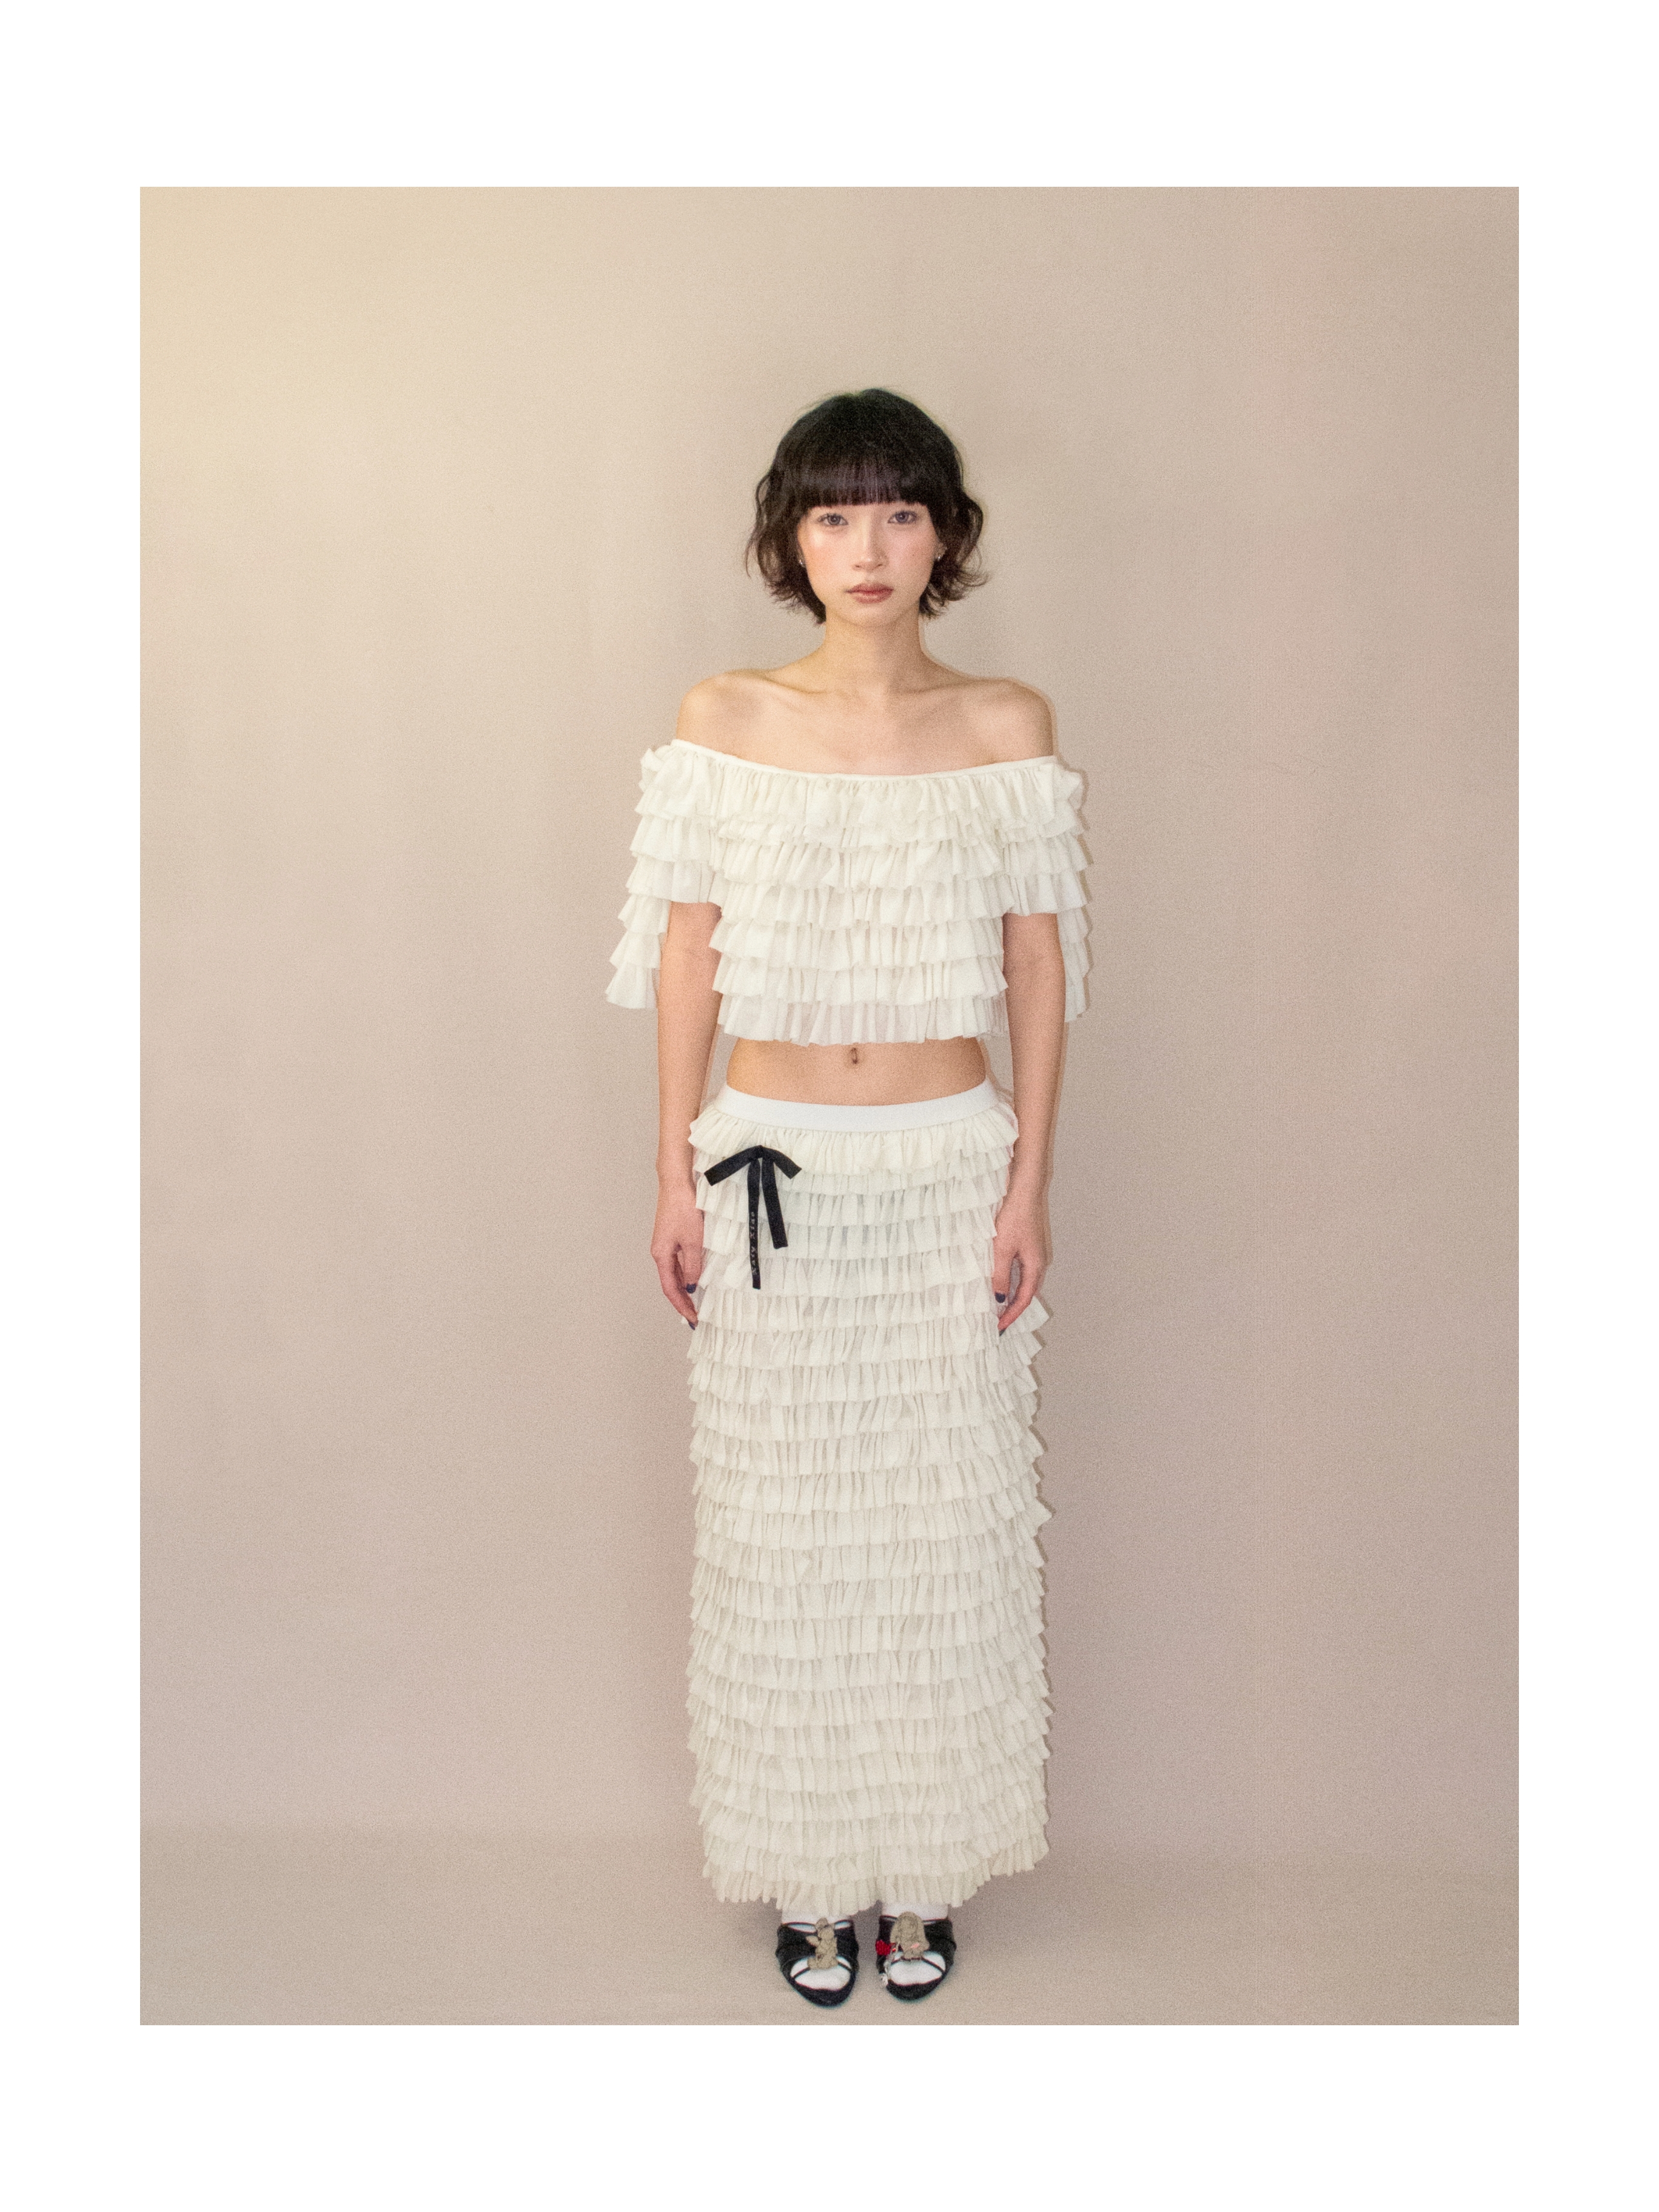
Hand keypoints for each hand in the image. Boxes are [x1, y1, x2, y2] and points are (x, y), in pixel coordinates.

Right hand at [652, 1187, 705, 1325]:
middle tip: (696, 1315)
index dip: (681, 1305)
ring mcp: (667, 1242)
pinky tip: (698, 1275)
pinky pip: (680, 1259)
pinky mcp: (674, 1234)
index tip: (693, 1318)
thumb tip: (692, 1284)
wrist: (678, 1182)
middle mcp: (661, 1251)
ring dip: (685, 1287)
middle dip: (683, 1300)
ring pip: (675, 1271)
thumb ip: (693, 1265)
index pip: (670, 1288)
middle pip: (671, 1282)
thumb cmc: (683, 1208)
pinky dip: (688, 1271)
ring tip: (698, 1300)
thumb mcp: (693, 1241)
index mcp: (661, 1255)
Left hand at [991, 1185, 1049, 1331]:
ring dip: (1014, 1296)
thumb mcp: (1002, 1250)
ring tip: (999, 1307)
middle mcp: (1040, 1263)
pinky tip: (1003, 1281)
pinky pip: (1024, 1271)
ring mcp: (1037, 1253)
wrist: (1026, 1190)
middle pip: (1027, 1294)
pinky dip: (1014, 1282)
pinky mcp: (1031, 1245)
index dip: (1011, 1316)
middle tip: (998, 1322)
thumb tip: (999, 1299)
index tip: (999, 1328)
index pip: (1024, 1300)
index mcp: (1036, 1267)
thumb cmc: (1015, 1217)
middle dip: (1013, 1310)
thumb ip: (1000, 1276)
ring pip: (1026, 1283)